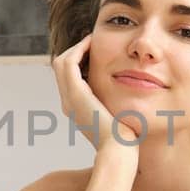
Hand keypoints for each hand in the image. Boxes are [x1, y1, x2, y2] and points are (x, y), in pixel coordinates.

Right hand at [51, 34, 138, 154]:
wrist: (119, 149)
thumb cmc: (124, 139)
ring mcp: (69, 99)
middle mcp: (68, 104)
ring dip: (75, 48)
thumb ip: (117, 110)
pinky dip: (78, 50)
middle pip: (61, 70)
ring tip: (91, 40)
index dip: (79, 63)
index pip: (69, 80)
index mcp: (76, 110)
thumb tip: (128, 104)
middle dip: (75, 53)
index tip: (95, 53)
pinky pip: (68, 63)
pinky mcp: (75, 94)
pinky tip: (92, 43)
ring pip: (61, 63)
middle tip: (91, 43)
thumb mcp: (118, 121)